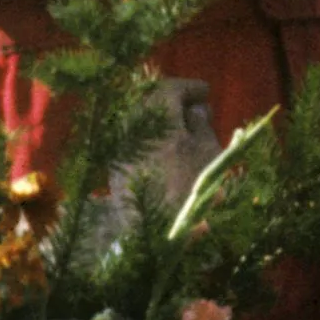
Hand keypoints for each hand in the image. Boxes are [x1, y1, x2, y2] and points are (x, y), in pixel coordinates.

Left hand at [112, 77, 221, 214]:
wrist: (153, 232)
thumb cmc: (189, 186)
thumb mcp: (207, 151)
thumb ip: (201, 125)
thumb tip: (196, 110)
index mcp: (155, 112)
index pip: (171, 88)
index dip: (191, 88)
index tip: (207, 93)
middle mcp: (130, 120)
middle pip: (150, 100)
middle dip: (174, 101)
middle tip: (196, 108)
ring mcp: (118, 143)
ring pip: (139, 120)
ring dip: (160, 120)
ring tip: (183, 129)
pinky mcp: (113, 165)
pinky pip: (132, 139)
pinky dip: (150, 137)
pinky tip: (166, 148)